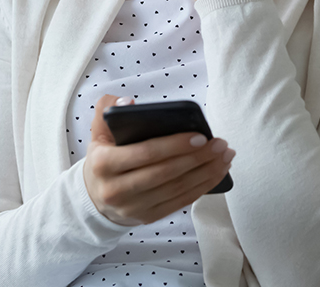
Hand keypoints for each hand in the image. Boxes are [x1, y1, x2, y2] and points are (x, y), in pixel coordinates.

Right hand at [83, 94, 234, 225]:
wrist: (95, 196)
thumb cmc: (105, 156)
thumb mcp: (97, 131)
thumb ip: (107, 109)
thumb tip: (129, 102)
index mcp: (103, 164)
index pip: (145, 153)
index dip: (175, 145)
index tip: (201, 136)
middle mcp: (116, 190)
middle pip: (165, 173)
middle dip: (197, 158)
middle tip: (220, 144)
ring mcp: (133, 207)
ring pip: (177, 189)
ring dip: (206, 172)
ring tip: (225, 156)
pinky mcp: (148, 217)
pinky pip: (180, 202)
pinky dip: (202, 187)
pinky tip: (217, 172)